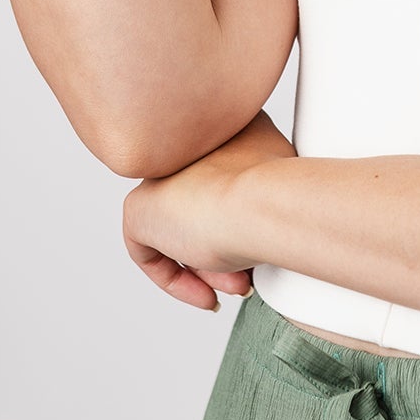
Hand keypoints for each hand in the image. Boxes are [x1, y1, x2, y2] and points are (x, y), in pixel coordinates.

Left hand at [122, 110, 297, 312]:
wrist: (263, 202)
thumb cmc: (280, 189)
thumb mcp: (282, 169)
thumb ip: (266, 174)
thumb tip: (269, 195)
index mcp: (220, 124)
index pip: (226, 177)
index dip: (243, 218)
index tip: (260, 241)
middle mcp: (184, 142)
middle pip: (205, 206)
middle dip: (227, 249)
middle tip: (249, 274)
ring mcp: (158, 174)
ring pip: (185, 231)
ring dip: (213, 268)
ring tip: (239, 284)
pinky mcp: (138, 209)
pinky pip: (154, 253)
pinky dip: (180, 280)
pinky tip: (208, 294)